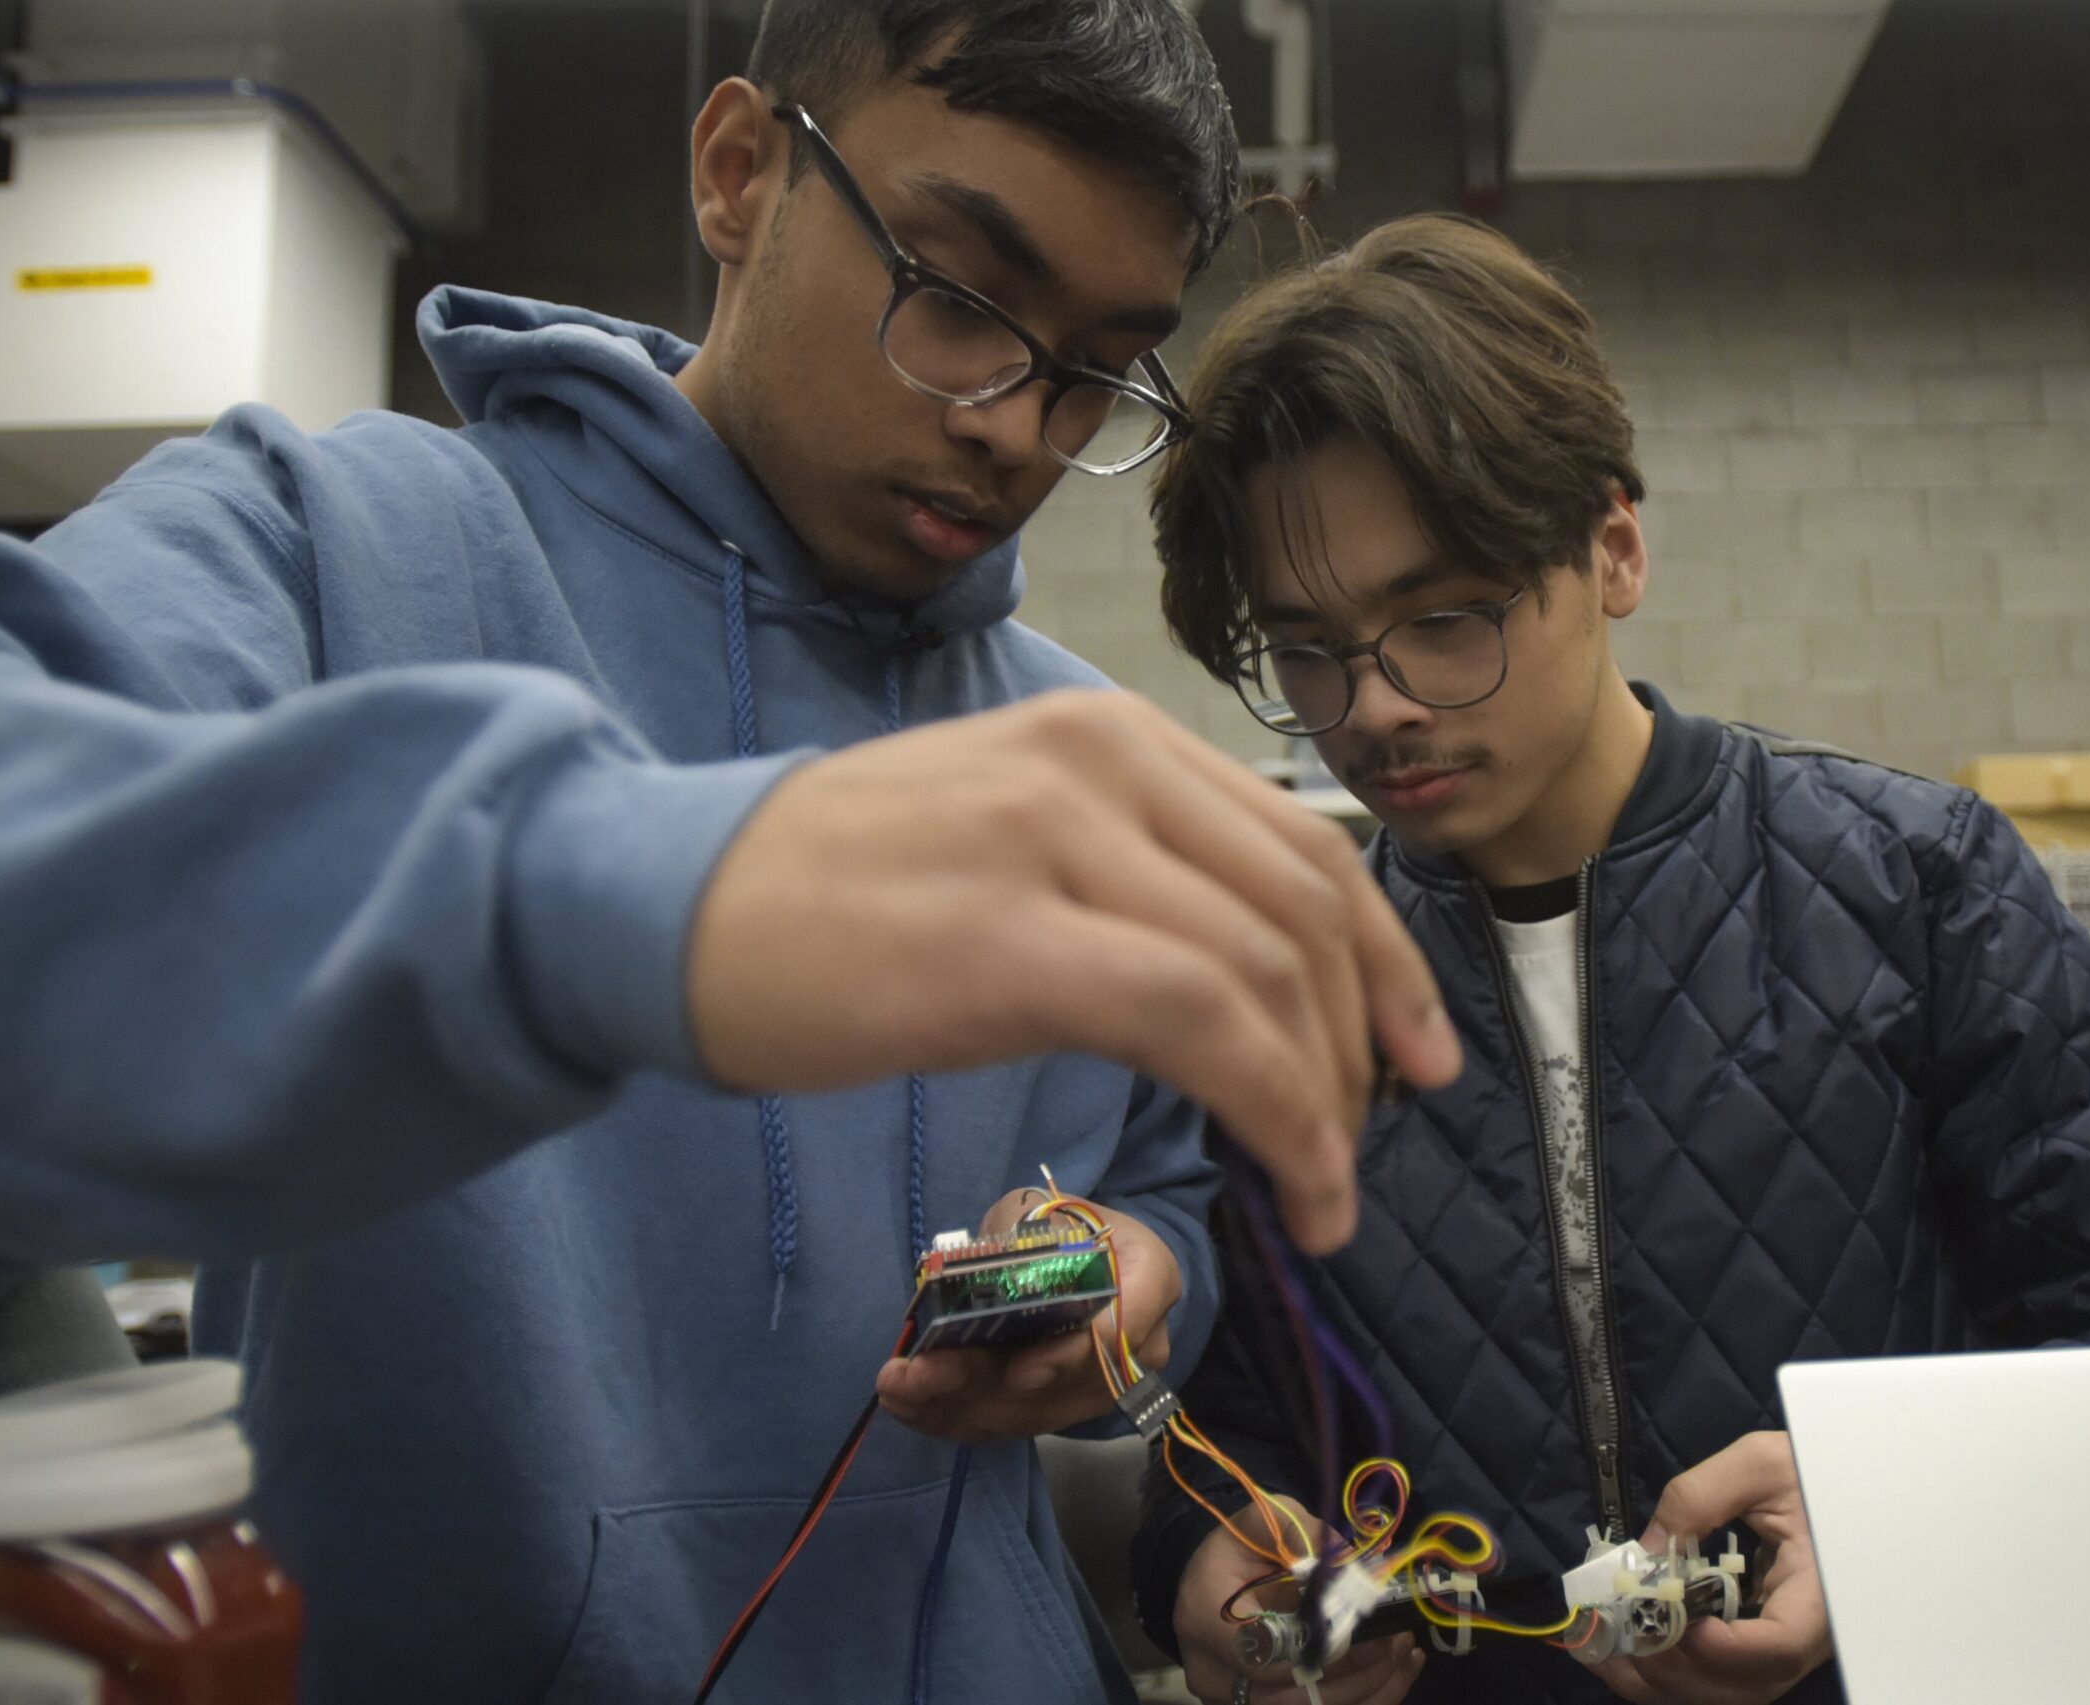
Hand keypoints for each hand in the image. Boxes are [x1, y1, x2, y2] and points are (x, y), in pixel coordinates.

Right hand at [685, 690, 1462, 1252]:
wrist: (667, 903)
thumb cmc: (833, 892)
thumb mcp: (1011, 834)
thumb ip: (1134, 869)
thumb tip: (1256, 970)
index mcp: (1107, 735)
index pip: (1301, 841)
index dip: (1387, 959)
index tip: (1421, 1051)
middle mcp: (1098, 761)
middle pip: (1306, 903)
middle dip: (1370, 1039)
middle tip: (1368, 1141)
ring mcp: (1053, 841)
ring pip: (1267, 971)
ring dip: (1328, 1104)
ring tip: (1324, 1192)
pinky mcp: (1009, 942)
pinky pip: (1202, 1024)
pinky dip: (1279, 1116)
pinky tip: (1289, 1191)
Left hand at [878, 1191, 1175, 1442]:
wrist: (1080, 1257)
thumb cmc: (1060, 1225)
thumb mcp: (1038, 1209)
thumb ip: (1015, 1237)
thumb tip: (969, 1276)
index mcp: (1149, 1277)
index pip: (1119, 1330)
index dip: (1070, 1359)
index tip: (1020, 1371)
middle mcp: (1137, 1346)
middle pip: (1058, 1385)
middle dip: (981, 1384)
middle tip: (916, 1374)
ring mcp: (1100, 1388)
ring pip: (1029, 1412)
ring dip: (955, 1407)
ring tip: (896, 1388)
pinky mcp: (1060, 1410)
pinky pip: (1008, 1424)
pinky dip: (953, 1418)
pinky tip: (906, 1405)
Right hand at [1173, 1495, 1424, 1704]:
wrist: (1211, 1581)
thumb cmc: (1237, 1548)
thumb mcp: (1262, 1520)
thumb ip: (1301, 1531)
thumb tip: (1348, 1559)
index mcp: (1204, 1620)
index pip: (1267, 1652)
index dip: (1322, 1646)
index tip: (1369, 1625)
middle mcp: (1212, 1674)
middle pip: (1291, 1698)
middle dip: (1356, 1674)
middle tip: (1400, 1642)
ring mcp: (1232, 1700)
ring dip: (1366, 1691)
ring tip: (1404, 1657)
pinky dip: (1360, 1698)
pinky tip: (1394, 1673)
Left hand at [1591, 1433, 1830, 1704]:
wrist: (1840, 1483)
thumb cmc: (1810, 1469)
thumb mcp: (1758, 1464)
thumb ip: (1698, 1498)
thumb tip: (1645, 1553)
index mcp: (1821, 1591)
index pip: (1780, 1646)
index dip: (1723, 1646)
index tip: (1671, 1610)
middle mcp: (1809, 1637)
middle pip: (1745, 1686)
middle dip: (1673, 1667)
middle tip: (1616, 1630)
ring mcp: (1786, 1651)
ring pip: (1727, 1695)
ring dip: (1660, 1682)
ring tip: (1603, 1647)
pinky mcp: (1762, 1649)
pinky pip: (1719, 1681)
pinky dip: (1669, 1675)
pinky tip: (1625, 1651)